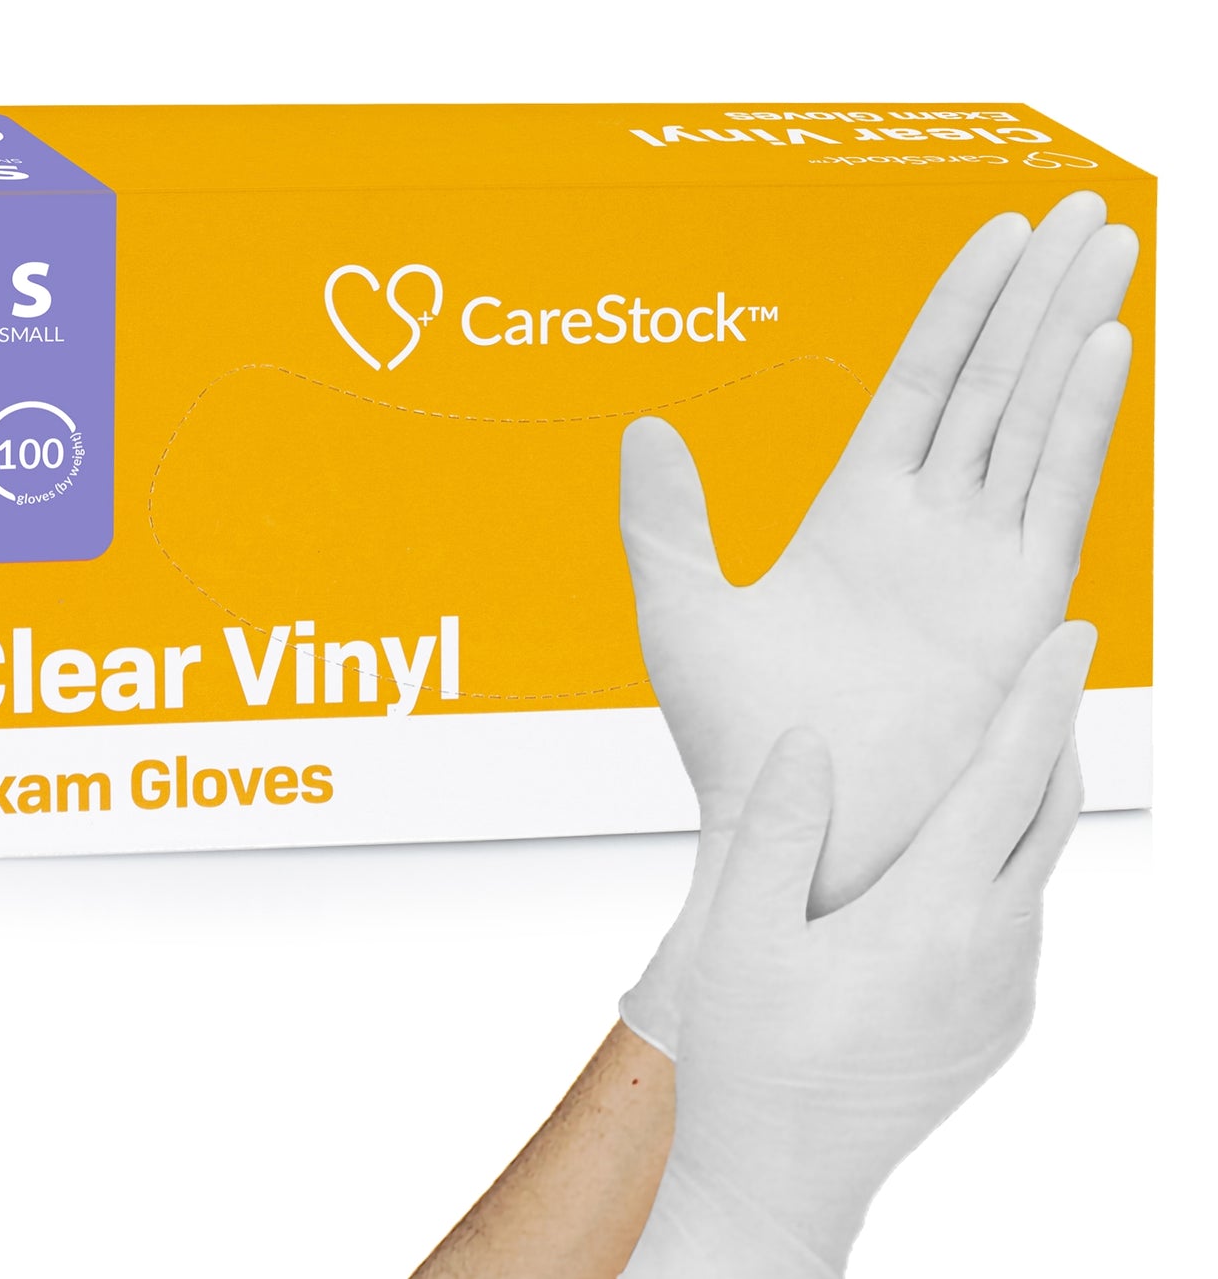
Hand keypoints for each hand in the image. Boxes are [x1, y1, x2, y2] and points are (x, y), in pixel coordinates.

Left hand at [620, 191, 1133, 1054]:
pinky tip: (1103, 347)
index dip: (960, 308)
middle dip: (1036, 296)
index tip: (998, 234)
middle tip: (1084, 209)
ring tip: (1110, 246)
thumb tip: (642, 427)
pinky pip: (1059, 492)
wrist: (805, 827)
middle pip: (992, 382)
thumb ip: (664, 518)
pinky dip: (1082, 419)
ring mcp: (983, 560)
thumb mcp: (681, 610)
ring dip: (1071, 334)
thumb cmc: (739, 738)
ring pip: (1036, 419)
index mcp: (856, 513)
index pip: (922, 383)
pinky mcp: (1022, 606)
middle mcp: (930, 525)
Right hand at [624, 624, 1092, 1277]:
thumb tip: (809, 738)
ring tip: (987, 746)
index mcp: (929, 920)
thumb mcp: (741, 934)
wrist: (782, 1177)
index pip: (1004, 781)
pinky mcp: (1000, 1021)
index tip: (1074, 636)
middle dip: (1052, 734)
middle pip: (1046, 815)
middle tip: (1043, 667)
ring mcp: (1005, 993)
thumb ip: (777, 827)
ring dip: (1024, 800)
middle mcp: (990, 953)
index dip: (1040, 700)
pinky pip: (1020, 917)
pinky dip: (1006, 862)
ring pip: (1035, 868)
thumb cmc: (751, 1056)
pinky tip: (956, 851)